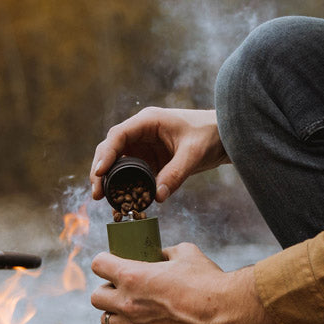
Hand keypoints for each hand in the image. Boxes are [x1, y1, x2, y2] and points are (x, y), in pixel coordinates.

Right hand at [89, 108, 227, 203]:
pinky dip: (125, 186)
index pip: (118, 135)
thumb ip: (175, 174)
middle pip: (111, 149)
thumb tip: (157, 197)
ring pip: (118, 162)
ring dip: (109, 180)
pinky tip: (121, 201)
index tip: (100, 173)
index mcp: (148, 121)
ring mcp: (144, 146)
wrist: (226, 136)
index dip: (106, 154)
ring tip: (104, 200)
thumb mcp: (193, 154)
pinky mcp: (150, 160)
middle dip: (101, 170)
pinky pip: (132, 173)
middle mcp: (141, 132)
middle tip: (97, 193)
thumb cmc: (210, 135)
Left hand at [90, 243, 282, 323]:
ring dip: (115, 312)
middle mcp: (128, 302)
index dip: (105, 261)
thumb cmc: (208, 280)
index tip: (112, 263)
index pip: (98, 264)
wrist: (225, 312)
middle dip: (107, 289)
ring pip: (106, 320)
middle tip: (122, 287)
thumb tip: (159, 255)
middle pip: (96, 296)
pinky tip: (141, 323)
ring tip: (132, 307)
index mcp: (133, 275)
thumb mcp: (185, 253)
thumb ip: (165, 253)